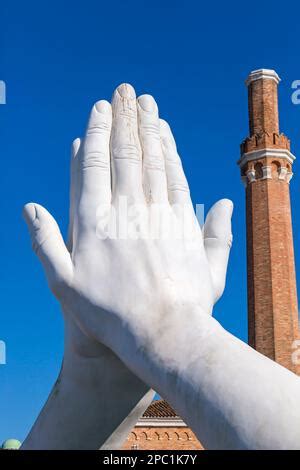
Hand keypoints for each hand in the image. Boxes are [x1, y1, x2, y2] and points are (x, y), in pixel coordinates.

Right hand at [23, 83, 231, 367]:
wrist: (162, 333)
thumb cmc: (109, 315)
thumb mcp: (64, 285)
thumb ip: (44, 243)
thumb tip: (29, 207)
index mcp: (95, 222)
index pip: (96, 164)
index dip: (98, 132)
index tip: (101, 108)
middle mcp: (127, 212)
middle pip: (127, 154)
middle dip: (127, 119)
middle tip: (127, 91)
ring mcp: (159, 217)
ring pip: (154, 162)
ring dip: (151, 130)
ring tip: (149, 105)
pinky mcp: (184, 227)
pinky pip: (177, 182)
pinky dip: (172, 156)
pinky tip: (169, 140)